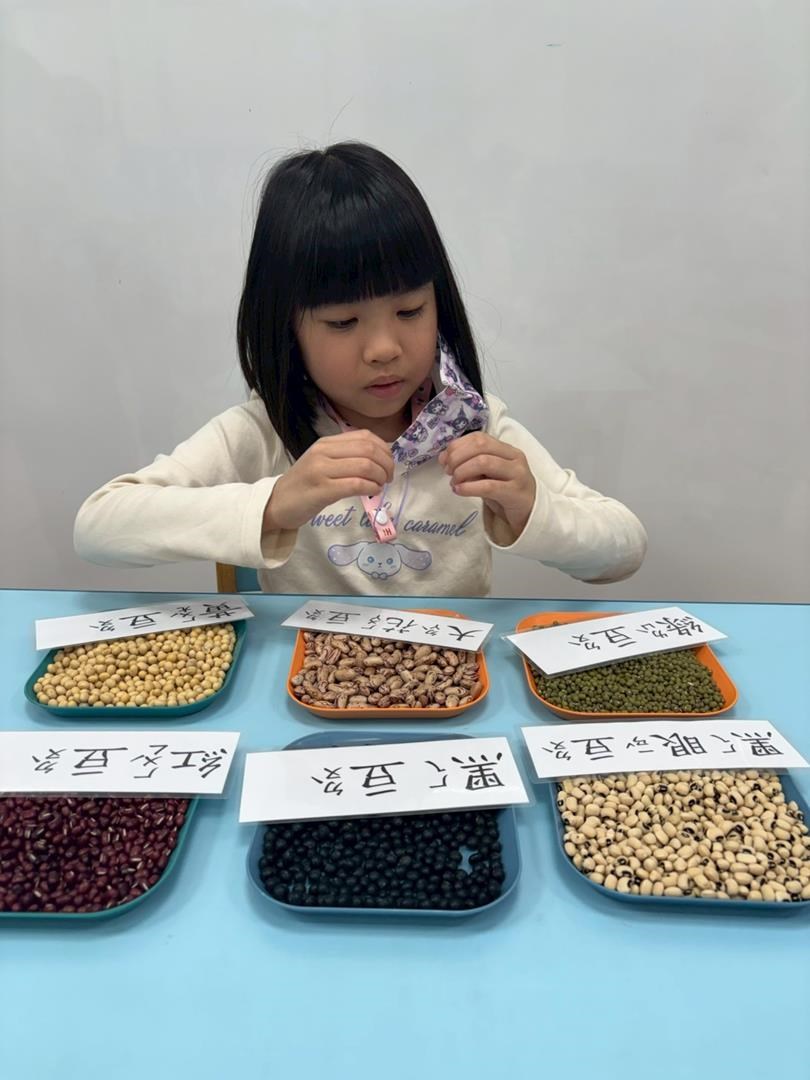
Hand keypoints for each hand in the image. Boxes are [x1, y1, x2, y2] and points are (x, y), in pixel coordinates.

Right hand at [263, 431, 393, 532]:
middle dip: (386, 464)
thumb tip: (380, 458)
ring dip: (380, 477)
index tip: (388, 464)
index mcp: (326, 442)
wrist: (277, 503)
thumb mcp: (323, 462)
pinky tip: (372, 492)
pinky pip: (356, 484)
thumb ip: (346, 456)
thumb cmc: (305, 485)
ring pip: (364, 466)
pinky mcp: (322, 490)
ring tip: (380, 486)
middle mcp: (323, 452)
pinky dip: (371, 488)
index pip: (365, 436)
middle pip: (368, 450)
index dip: (384, 449)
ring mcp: (321, 470)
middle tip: (389, 478)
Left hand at [439, 432, 535, 537]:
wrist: (529, 512)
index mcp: (506, 449)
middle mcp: (514, 457)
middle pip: (480, 446)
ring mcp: (517, 473)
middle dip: (457, 456)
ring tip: (454, 483)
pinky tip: (459, 490)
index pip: (479, 437)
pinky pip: (488, 486)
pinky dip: (469, 487)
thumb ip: (471, 464)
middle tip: (448, 471)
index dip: (457, 446)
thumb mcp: (488, 475)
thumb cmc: (505, 492)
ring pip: (483, 462)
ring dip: (462, 472)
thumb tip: (445, 459)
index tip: (444, 460)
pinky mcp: (515, 492)